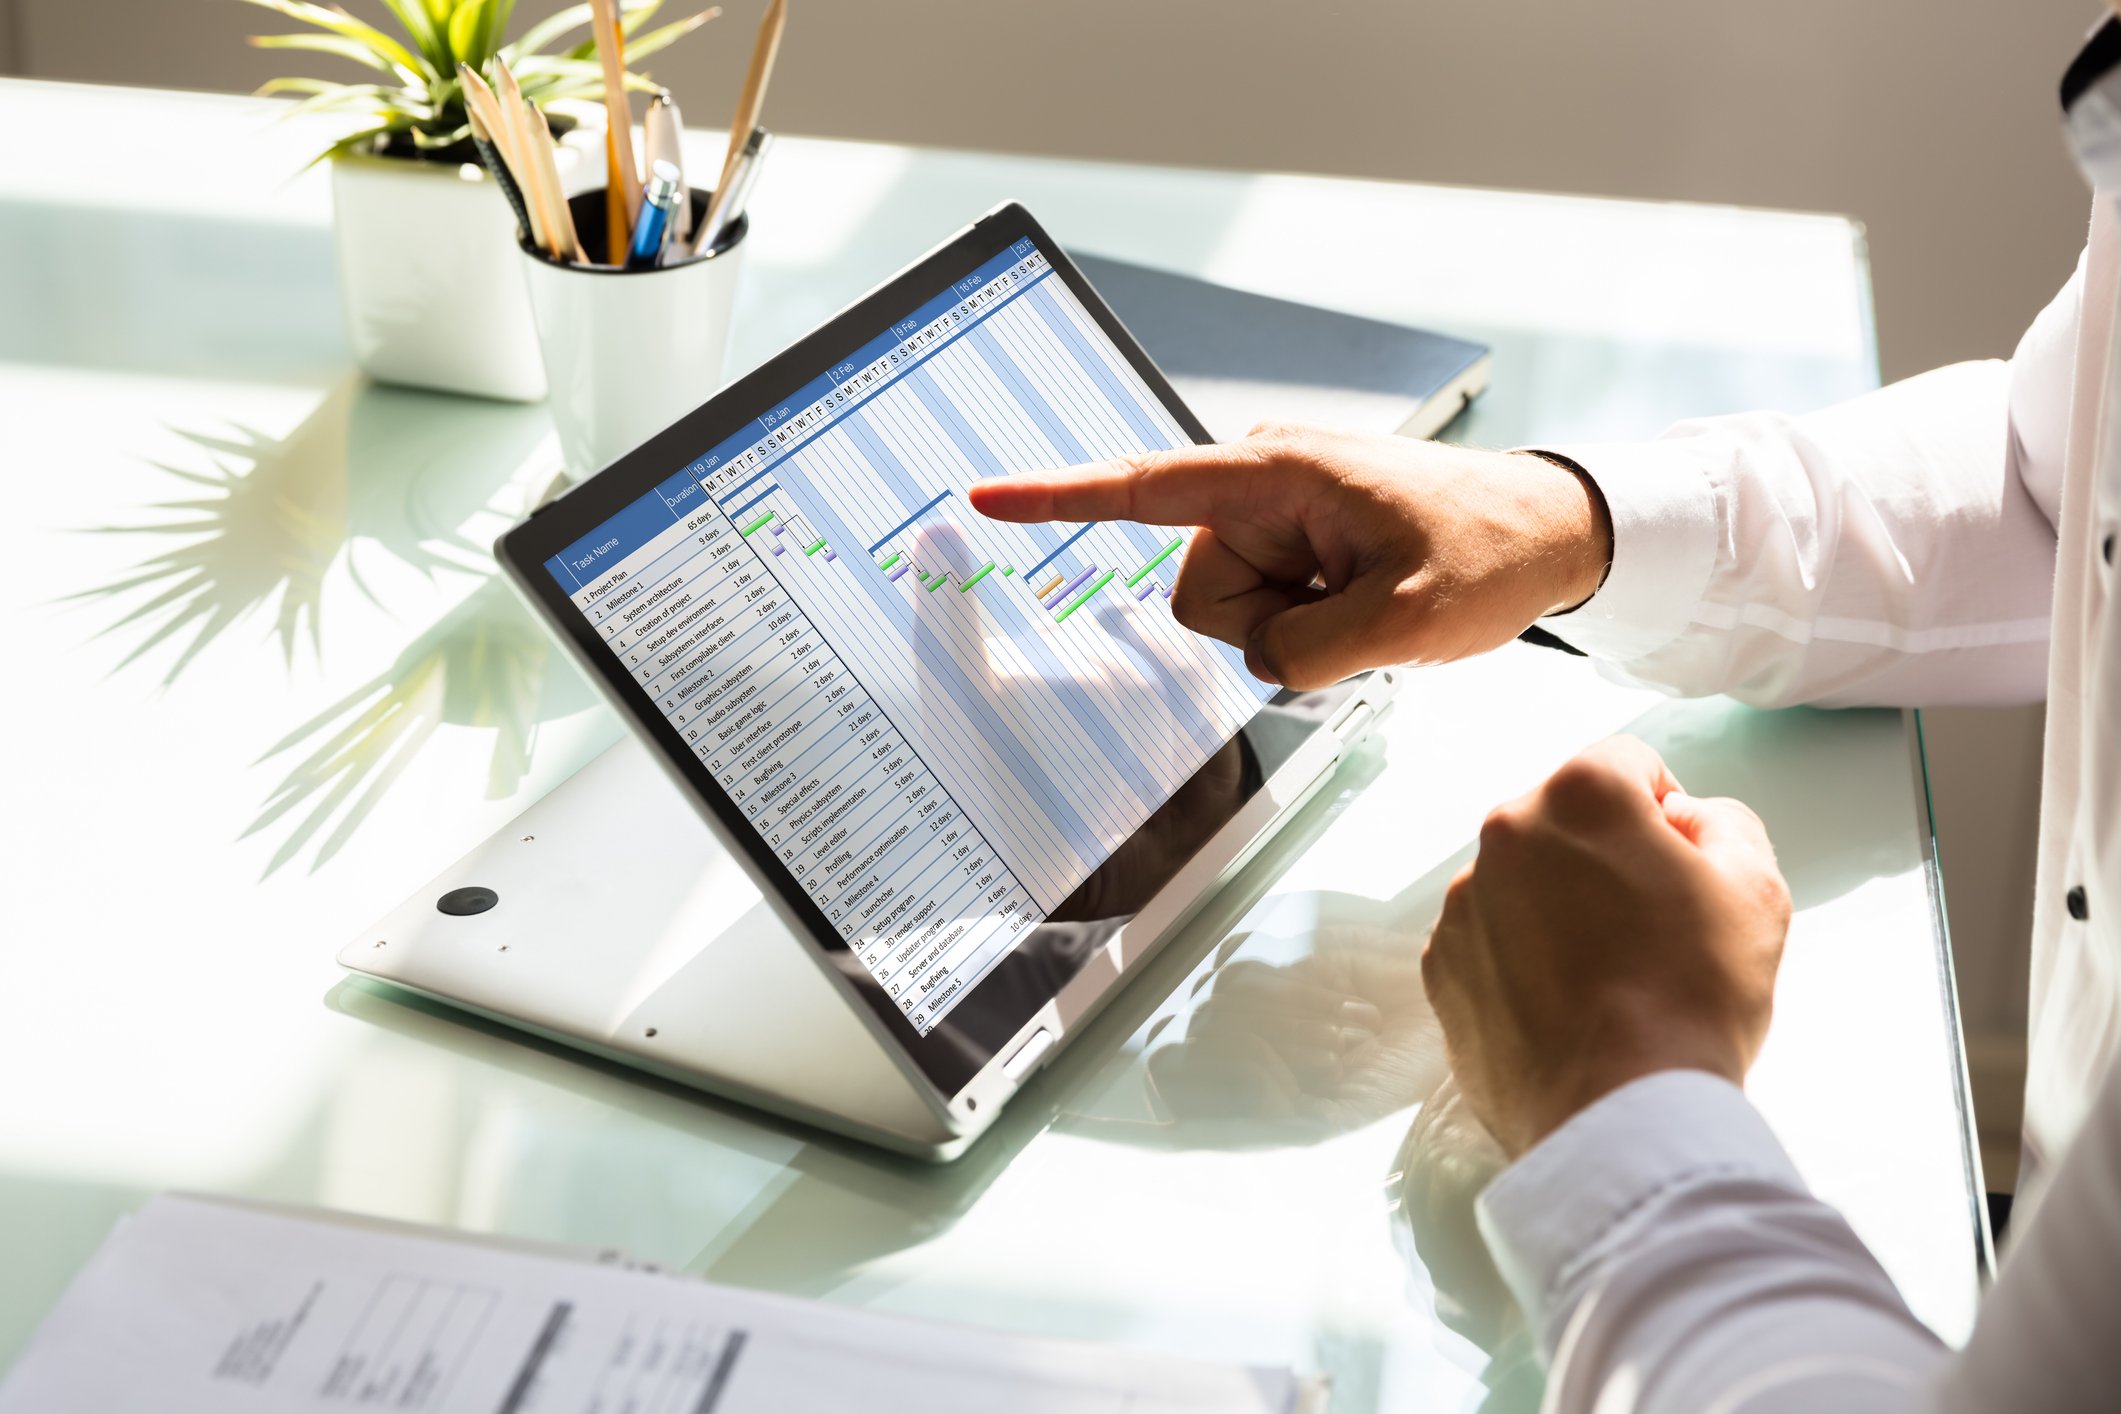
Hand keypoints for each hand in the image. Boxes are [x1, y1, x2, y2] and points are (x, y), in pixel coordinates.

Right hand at [966, 424, 1610, 688]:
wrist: (1549, 533)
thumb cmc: (1488, 549)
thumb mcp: (1408, 619)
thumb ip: (1309, 652)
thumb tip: (1260, 660)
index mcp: (1274, 474)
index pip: (1141, 489)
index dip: (1056, 500)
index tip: (984, 499)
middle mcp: (1261, 487)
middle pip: (1200, 594)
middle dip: (1268, 624)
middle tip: (1356, 610)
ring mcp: (1277, 518)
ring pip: (1232, 616)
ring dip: (1297, 628)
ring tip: (1368, 602)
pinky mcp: (1294, 545)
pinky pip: (1265, 614)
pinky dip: (1311, 625)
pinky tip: (1364, 603)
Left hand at [1422, 737, 1791, 1156]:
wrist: (1618, 1113)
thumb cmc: (1691, 1000)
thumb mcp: (1756, 888)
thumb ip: (1723, 824)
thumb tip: (1683, 821)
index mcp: (1579, 796)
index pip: (1628, 766)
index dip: (1665, 813)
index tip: (1680, 866)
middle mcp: (1506, 834)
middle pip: (1566, 822)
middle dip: (1606, 857)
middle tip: (1651, 929)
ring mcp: (1464, 903)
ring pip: (1524, 881)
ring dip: (1560, 908)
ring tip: (1610, 979)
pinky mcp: (1441, 966)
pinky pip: (1489, 940)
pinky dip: (1521, 960)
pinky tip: (1567, 1007)